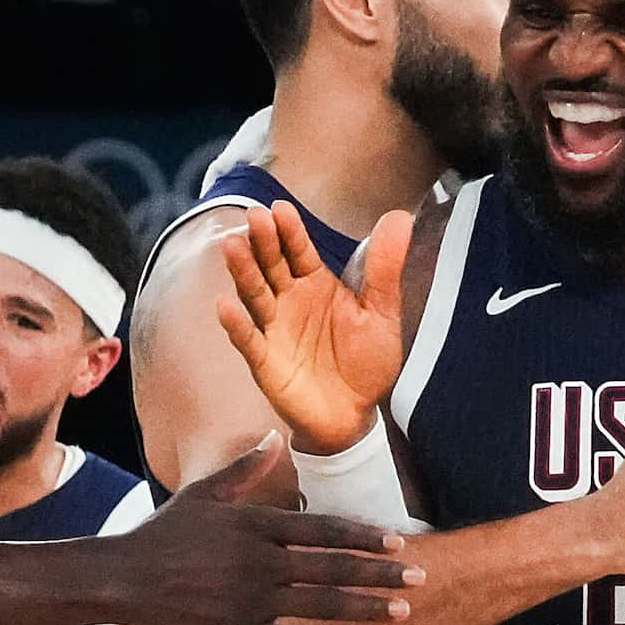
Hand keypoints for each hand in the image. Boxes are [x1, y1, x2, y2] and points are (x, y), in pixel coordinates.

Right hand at [125, 434, 416, 624]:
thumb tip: (274, 437)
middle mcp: (262, 562)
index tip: (398, 542)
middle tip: (419, 578)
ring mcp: (252, 599)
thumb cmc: (162, 534)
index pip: (324, 530)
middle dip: (381, 573)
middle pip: (334, 566)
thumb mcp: (204, 494)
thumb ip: (245, 469)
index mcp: (258, 526)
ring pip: (321, 603)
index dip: (364, 537)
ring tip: (401, 612)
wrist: (122, 578)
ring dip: (365, 608)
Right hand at [217, 200, 409, 456]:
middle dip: (263, 242)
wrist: (355, 416)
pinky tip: (224, 305)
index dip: (289, 231)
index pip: (298, 251)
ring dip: (243, 272)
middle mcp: (289, 301)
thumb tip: (400, 216)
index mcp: (315, 285)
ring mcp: (273, 330)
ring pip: (255, 295)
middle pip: (272, 266)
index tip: (281, 209)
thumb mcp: (382, 313)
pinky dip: (236, 325)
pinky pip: (248, 340)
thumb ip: (385, 268)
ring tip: (233, 246)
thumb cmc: (366, 362)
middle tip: (255, 217)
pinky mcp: (265, 362)